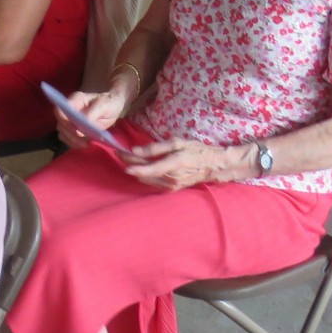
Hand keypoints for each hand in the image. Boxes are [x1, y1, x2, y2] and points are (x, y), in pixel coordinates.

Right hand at [54, 87, 127, 148]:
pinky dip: (74, 143)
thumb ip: (92, 114)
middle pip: (61, 124)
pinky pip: (67, 138)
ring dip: (72, 141)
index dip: (65, 122)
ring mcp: (70, 120)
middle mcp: (69, 110)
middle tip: (85, 141)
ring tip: (86, 144)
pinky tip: (85, 144)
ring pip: (62, 133)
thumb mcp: (104, 106)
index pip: (60, 110)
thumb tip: (81, 127)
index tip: (78, 131)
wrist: (112, 107)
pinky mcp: (73, 129)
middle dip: (71, 135)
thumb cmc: (109, 103)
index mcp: (75, 100)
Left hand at [123, 139, 248, 188]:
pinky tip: (140, 167)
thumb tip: (135, 151)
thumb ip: (156, 148)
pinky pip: (153, 183)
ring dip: (136, 169)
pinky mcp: (171, 189)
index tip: (119, 155)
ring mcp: (171, 186)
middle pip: (144, 172)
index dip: (132, 163)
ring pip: (146, 179)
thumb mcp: (177, 143)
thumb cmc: (195, 150)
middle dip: (130, 162)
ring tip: (127, 158)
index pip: (148, 168)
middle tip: (119, 152)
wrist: (212, 166)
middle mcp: (171, 178)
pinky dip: (144, 175)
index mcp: (173, 164)